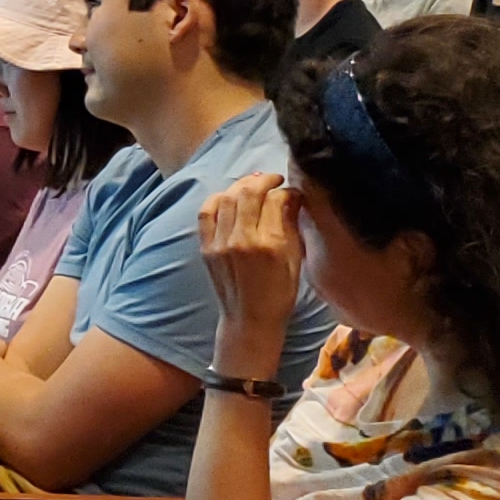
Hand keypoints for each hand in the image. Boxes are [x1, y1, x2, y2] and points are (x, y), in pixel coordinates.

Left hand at [195, 172, 303, 377]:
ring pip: (227, 198)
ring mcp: (220, 242)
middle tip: (274, 180)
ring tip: (254, 184)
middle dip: (264, 181)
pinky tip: (229, 196)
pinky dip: (218, 198)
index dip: (285, 190)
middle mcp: (242, 239)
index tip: (292, 191)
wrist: (248, 319)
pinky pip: (207, 212)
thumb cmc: (279, 293)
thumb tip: (291, 196)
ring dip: (242, 185)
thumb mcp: (294, 260)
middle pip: (249, 193)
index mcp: (269, 244)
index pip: (275, 200)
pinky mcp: (206, 247)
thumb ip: (291, 225)